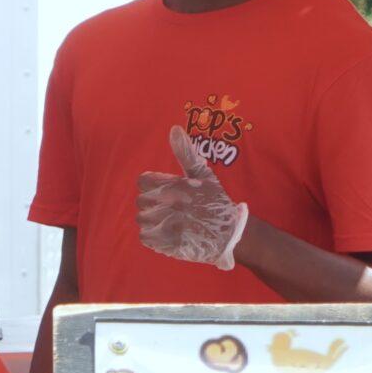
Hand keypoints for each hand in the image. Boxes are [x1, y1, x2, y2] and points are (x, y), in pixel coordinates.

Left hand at [136, 126, 250, 269]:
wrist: (230, 235)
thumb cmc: (214, 202)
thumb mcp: (203, 175)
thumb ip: (186, 153)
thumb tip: (174, 128)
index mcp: (174, 185)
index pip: (143, 181)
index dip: (153, 187)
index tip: (167, 193)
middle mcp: (169, 204)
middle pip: (141, 201)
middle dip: (154, 205)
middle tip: (173, 210)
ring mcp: (167, 225)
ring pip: (142, 219)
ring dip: (154, 221)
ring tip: (173, 222)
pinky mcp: (166, 244)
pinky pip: (145, 237)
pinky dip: (154, 237)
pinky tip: (169, 234)